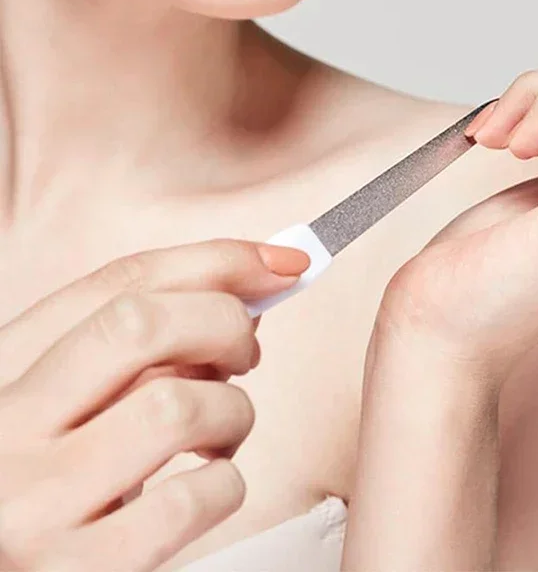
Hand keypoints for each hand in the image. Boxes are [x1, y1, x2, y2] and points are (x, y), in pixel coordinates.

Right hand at [0, 239, 308, 571]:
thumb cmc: (48, 482)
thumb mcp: (70, 398)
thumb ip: (139, 346)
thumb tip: (247, 291)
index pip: (119, 282)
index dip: (217, 261)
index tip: (283, 259)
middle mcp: (2, 428)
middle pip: (142, 324)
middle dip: (225, 323)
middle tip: (244, 355)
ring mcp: (31, 503)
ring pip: (176, 407)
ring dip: (232, 412)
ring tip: (222, 434)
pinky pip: (190, 498)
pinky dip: (225, 484)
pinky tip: (206, 487)